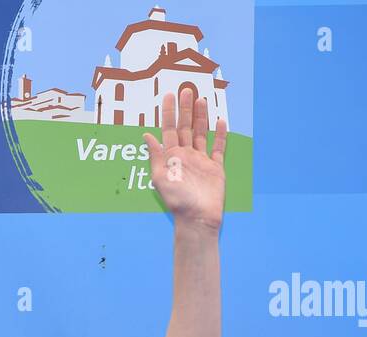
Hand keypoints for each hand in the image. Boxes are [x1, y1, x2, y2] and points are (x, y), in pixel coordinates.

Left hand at [142, 88, 226, 231]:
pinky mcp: (215, 168)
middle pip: (185, 127)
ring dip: (201, 117)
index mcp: (171, 157)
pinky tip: (221, 121)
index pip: (168, 130)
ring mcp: (201, 161)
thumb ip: (156, 155)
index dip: (167, 112)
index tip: (168, 95)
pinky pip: (218, 148)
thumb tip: (145, 135)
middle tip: (186, 89)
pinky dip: (220, 135)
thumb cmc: (177, 201)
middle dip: (185, 109)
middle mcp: (185, 156)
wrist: (197, 218)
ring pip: (201, 133)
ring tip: (201, 98)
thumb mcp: (160, 177)